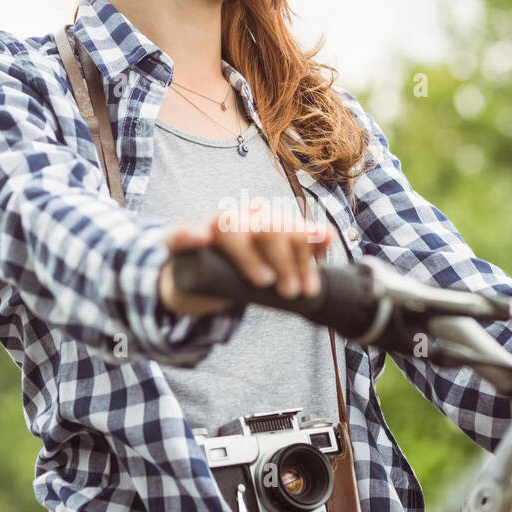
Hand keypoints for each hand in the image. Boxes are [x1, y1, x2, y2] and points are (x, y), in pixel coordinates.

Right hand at [157, 207, 333, 317]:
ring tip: (263, 280)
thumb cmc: (244, 273)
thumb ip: (303, 253)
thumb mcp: (276, 266)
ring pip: (231, 229)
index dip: (304, 257)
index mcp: (265, 221)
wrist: (196, 283)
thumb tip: (330, 235)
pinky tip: (200, 238)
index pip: (291, 229)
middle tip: (291, 292)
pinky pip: (181, 233)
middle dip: (284, 261)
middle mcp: (241, 218)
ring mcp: (210, 227)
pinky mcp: (181, 240)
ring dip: (248, 255)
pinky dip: (190, 235)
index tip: (310, 288)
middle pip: (267, 228)